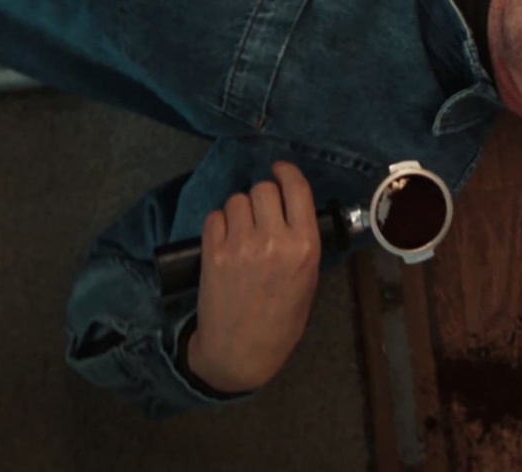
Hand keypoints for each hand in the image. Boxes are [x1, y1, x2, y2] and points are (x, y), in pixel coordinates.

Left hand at [185, 162, 320, 393]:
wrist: (240, 353)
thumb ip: (302, 241)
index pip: (297, 188)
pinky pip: (215, 216)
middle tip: (261, 214)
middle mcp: (274, 239)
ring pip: (237, 199)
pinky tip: (225, 240)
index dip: (286, 171)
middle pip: (264, 188)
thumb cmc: (281, 321)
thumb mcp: (308, 281)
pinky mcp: (213, 252)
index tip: (279, 169)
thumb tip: (292, 208)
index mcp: (304, 246)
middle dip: (263, 196)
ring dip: (240, 210)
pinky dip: (220, 223)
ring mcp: (241, 244)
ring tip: (242, 231)